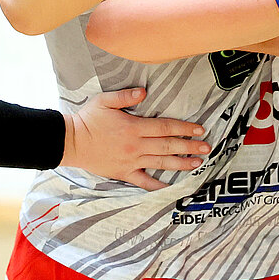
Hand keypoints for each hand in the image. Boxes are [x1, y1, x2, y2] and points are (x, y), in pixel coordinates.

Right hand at [61, 87, 210, 188]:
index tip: (199, 129)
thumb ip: (125, 96)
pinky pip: (145, 182)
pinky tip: (171, 187)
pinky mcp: (124, 173)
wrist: (71, 142)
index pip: (165, 127)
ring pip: (162, 163)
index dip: (184, 128)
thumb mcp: (104, 101)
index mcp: (134, 127)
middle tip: (206, 147)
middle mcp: (136, 145)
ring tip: (197, 163)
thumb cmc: (88, 120)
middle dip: (190, 146)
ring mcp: (131, 161)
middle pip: (169, 146)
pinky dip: (158, 186)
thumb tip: (144, 92)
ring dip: (181, 164)